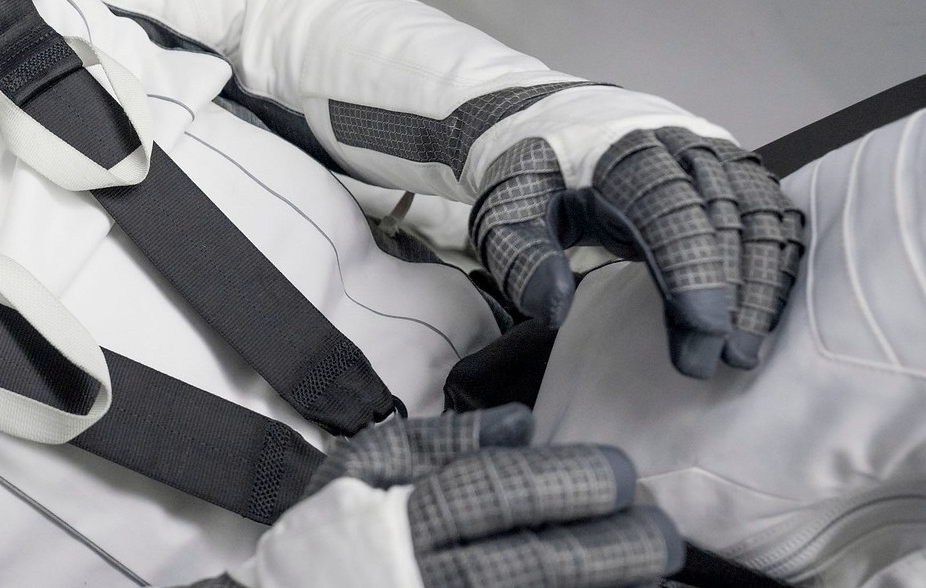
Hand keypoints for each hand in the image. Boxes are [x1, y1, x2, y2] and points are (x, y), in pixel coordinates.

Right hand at [312, 404, 681, 587]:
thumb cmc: (335, 531)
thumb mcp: (361, 468)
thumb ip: (433, 442)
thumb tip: (519, 424)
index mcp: (403, 518)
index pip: (493, 495)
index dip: (563, 483)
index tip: (621, 473)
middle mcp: (428, 576)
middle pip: (532, 564)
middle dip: (609, 549)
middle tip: (663, 532)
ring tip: (658, 572)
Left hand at [471, 128, 805, 376]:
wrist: (557, 120)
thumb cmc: (534, 174)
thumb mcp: (503, 210)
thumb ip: (520, 256)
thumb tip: (555, 308)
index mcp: (619, 149)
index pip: (668, 207)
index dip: (691, 270)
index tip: (702, 333)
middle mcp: (677, 142)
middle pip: (723, 215)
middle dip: (732, 291)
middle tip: (723, 359)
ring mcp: (712, 151)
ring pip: (759, 213)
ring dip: (763, 283)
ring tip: (747, 350)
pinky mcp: (734, 166)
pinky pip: (771, 211)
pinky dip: (776, 261)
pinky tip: (767, 310)